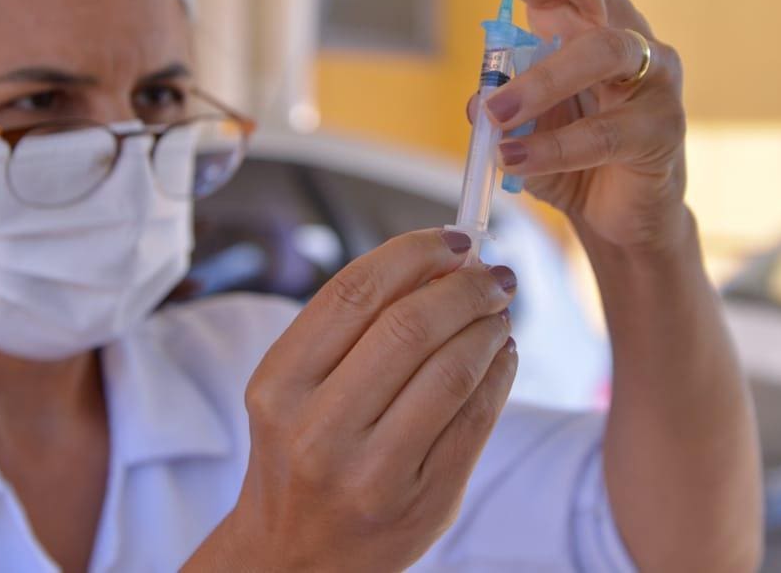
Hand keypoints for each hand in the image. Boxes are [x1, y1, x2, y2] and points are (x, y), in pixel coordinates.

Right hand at [188, 229, 517, 572]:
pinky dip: (499, 372)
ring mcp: (373, 472)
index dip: (415, 253)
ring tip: (498, 311)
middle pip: (410, 326)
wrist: (294, 559)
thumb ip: (351, 327)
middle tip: (491, 274)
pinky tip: (501, 354)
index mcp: (279, 386)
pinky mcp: (425, 502)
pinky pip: (478, 418)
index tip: (453, 239)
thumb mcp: (293, 390)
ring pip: (453, 370)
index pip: (356, 292)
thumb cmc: (298, 457)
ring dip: (489, 326)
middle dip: (464, 287)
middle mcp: (319, 429)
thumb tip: (439, 258)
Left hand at [451, 0, 688, 252]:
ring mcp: (650, 77)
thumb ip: (500, 100)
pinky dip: (553, 147)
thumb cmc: (571, 159)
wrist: (622, 219)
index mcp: (580, 23)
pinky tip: (514, 161)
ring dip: (540, 81)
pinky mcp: (661, 128)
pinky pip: (604, 130)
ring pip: (599, 52)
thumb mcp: (521, 123)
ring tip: (495, 115)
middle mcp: (621, 34)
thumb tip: (478, 98)